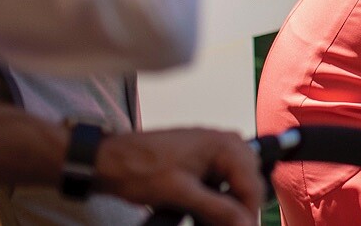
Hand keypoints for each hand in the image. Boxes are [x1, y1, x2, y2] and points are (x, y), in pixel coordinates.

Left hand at [95, 128, 263, 225]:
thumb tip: (245, 223)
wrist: (108, 160)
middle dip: (239, 208)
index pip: (252, 185)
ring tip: (211, 221)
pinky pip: (220, 180)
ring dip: (227, 204)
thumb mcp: (181, 194)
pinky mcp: (201, 159)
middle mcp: (224, 142)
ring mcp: (212, 149)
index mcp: (224, 145)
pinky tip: (202, 212)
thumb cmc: (138, 168)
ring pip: (235, 183)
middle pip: (247, 182)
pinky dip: (216, 198)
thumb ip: (217, 209)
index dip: (248, 214)